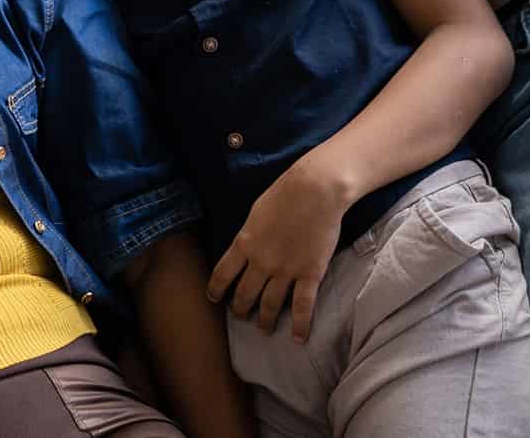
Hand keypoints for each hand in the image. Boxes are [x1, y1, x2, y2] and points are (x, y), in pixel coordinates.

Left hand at [207, 154, 348, 341]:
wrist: (315, 191)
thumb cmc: (284, 195)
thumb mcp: (255, 214)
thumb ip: (249, 236)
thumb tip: (244, 248)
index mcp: (244, 244)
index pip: (222, 274)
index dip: (216, 290)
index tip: (214, 299)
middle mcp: (261, 262)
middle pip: (245, 294)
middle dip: (240, 309)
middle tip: (240, 316)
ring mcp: (285, 271)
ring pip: (271, 305)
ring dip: (266, 321)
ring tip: (264, 329)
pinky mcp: (310, 274)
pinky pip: (303, 307)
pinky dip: (301, 326)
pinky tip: (299, 339)